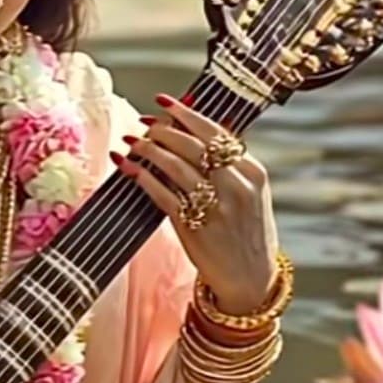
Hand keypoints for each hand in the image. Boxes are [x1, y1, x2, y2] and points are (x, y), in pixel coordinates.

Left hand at [116, 96, 278, 314]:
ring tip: (131, 142)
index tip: (163, 101)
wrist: (251, 280)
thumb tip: (194, 130)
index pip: (215, 132)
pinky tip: (128, 169)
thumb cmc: (246, 233)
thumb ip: (229, 165)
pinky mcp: (194, 227)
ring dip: (148, 150)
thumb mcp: (251, 194)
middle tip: (144, 124)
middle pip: (193, 145)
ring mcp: (216, 207)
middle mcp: (236, 186)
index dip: (185, 114)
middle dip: (163, 130)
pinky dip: (142, 178)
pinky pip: (162, 195)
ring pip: (175, 166)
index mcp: (253, 172)